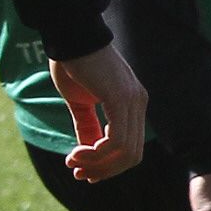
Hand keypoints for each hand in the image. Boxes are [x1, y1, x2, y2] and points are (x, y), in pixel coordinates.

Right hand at [48, 45, 146, 181]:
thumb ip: (87, 125)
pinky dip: (98, 153)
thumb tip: (87, 150)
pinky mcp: (121, 99)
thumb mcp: (80, 102)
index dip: (109, 166)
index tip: (83, 171)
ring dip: (97, 164)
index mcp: (133, 105)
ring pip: (126, 151)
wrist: (71, 38)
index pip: (131, 147)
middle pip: (132, 155)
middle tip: (78, 173)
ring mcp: (133, 101)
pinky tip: (79, 151)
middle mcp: (139, 104)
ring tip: (73, 161)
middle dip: (104, 170)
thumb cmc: (74, 65)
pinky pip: (117, 139)